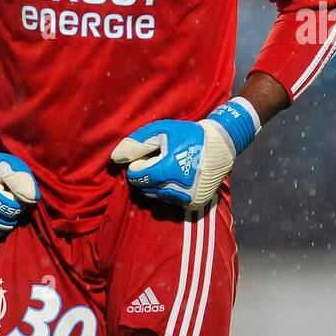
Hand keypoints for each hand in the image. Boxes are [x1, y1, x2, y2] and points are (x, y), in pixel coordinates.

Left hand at [112, 99, 259, 209]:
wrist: (220, 146)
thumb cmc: (188, 135)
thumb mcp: (161, 131)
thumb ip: (137, 143)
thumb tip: (115, 158)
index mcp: (167, 170)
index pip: (136, 177)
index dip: (138, 166)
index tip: (150, 157)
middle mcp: (177, 189)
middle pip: (145, 189)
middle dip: (147, 176)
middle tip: (160, 162)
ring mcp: (186, 198)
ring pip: (158, 197)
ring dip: (157, 185)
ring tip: (169, 169)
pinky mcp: (194, 203)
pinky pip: (171, 201)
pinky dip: (170, 191)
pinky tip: (178, 178)